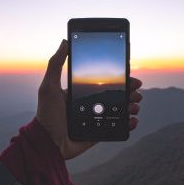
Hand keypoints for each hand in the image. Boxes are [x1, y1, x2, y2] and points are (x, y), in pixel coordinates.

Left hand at [36, 39, 142, 159]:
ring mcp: (97, 118)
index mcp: (83, 91)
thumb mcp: (49, 86)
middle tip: (136, 92)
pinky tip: (133, 121)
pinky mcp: (100, 132)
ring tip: (135, 106)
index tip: (130, 75)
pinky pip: (118, 127)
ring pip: (121, 110)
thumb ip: (56, 64)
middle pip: (117, 95)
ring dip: (132, 106)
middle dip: (130, 92)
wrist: (48, 143)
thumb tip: (65, 41)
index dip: (120, 78)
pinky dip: (129, 124)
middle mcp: (92, 103)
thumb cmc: (46, 114)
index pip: (105, 81)